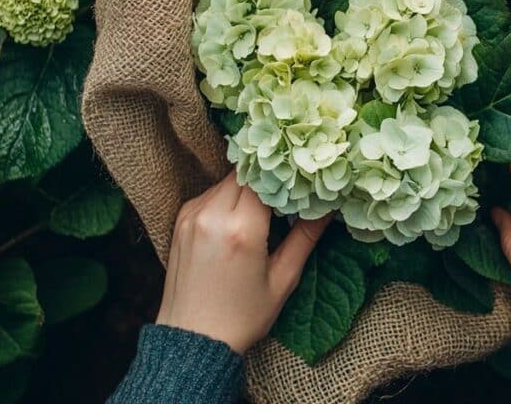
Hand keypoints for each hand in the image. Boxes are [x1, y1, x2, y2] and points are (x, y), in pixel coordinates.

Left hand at [156, 172, 330, 354]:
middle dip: (267, 177)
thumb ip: (305, 237)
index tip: (301, 179)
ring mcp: (192, 215)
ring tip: (265, 208)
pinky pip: (210, 194)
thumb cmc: (242, 316)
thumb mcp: (283, 279)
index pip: (265, 177)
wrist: (192, 338)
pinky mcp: (181, 220)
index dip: (284, 174)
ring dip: (247, 187)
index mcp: (241, 229)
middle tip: (286, 190)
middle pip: (245, 173)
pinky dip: (227, 199)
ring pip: (227, 181)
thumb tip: (329, 206)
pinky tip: (239, 220)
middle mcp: (212, 215)